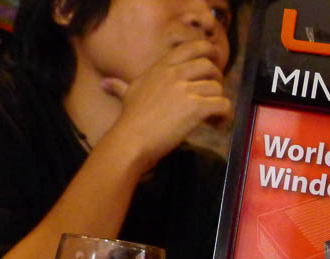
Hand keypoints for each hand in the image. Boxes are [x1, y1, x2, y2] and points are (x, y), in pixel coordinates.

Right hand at [100, 40, 231, 172]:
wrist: (132, 139)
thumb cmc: (129, 119)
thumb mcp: (127, 95)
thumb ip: (121, 86)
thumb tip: (104, 84)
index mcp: (161, 67)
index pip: (191, 47)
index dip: (207, 52)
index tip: (212, 65)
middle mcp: (174, 74)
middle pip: (209, 65)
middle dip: (217, 80)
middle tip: (213, 96)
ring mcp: (185, 89)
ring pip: (217, 88)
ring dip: (220, 102)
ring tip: (213, 118)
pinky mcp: (196, 107)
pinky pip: (223, 105)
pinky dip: (225, 116)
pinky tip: (216, 125)